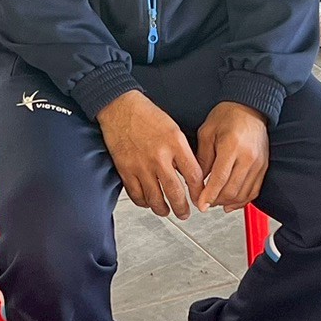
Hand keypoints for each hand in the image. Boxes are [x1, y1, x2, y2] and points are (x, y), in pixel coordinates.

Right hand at [97, 90, 203, 218]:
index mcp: (175, 143)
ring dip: (163, 209)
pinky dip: (144, 202)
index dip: (199, 192)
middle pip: (175, 193)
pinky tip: (148, 201)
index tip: (200, 198)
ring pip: (155, 199)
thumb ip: (182, 152)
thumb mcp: (173, 129)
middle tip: (185, 213)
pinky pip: (136, 195)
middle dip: (183, 209)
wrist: (120, 107)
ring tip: (167, 211)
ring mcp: (141, 165)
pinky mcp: (126, 170)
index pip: (193, 176)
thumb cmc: (146, 115)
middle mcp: (159, 157)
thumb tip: (190, 175)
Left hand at [195, 102, 269, 210]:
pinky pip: (254, 191)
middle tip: (204, 202)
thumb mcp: (207, 132)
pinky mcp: (263, 167)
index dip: (209, 195)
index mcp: (232, 146)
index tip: (201, 205)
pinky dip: (242, 200)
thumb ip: (202, 158)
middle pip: (232, 190)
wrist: (249, 107)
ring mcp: (258, 164)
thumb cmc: (228, 115)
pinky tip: (231, 202)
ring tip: (215, 201)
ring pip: (243, 194)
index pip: (220, 179)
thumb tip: (197, 180)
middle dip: (216, 200)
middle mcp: (248, 157)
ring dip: (228, 202)